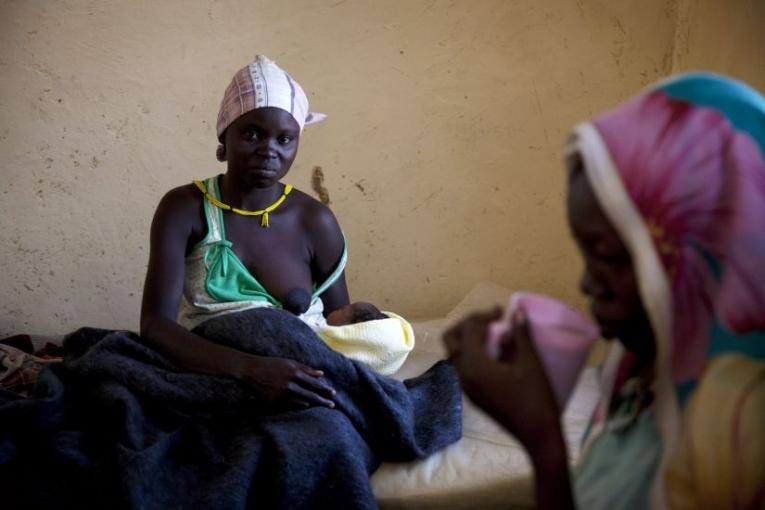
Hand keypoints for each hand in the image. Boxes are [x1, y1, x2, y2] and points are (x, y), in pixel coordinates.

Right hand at [239, 356, 336, 408]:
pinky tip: (305, 406)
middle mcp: (290, 385)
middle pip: (310, 396)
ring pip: (301, 403)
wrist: (251, 371)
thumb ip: (306, 369)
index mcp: (294, 374)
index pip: (314, 384)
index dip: (325, 389)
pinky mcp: (275, 402)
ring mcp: (282, 395)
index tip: (333, 393)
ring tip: (321, 406)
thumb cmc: (272, 364)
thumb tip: (321, 374)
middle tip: (332, 405)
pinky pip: (290, 406)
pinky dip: (299, 406)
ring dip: (312, 405)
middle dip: (322, 401)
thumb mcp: (290, 363)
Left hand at [443, 307, 560, 452]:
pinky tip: (497, 354)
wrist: (538, 436)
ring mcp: (466, 388)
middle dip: (467, 325)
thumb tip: (518, 312)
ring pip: (456, 355)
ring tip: (495, 334)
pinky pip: (465, 368)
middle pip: (451, 340)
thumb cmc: (536, 399)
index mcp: (474, 366)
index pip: (468, 330)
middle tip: (490, 320)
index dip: (483, 315)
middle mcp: (463, 376)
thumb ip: (521, 335)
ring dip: (469, 340)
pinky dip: (474, 355)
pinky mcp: (473, 396)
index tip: (502, 311)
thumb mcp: (531, 363)